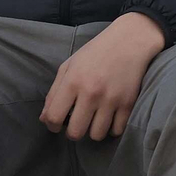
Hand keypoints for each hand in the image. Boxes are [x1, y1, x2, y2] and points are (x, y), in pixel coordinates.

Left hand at [40, 11, 164, 140]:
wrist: (130, 40)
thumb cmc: (96, 52)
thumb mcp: (69, 65)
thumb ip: (54, 92)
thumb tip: (45, 119)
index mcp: (73, 81)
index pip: (54, 117)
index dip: (52, 125)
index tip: (57, 123)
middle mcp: (91, 92)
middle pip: (75, 132)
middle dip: (73, 132)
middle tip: (77, 123)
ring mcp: (111, 99)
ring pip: (96, 135)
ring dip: (93, 131)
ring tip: (94, 120)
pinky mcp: (128, 103)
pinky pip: (117, 130)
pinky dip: (112, 128)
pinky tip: (110, 118)